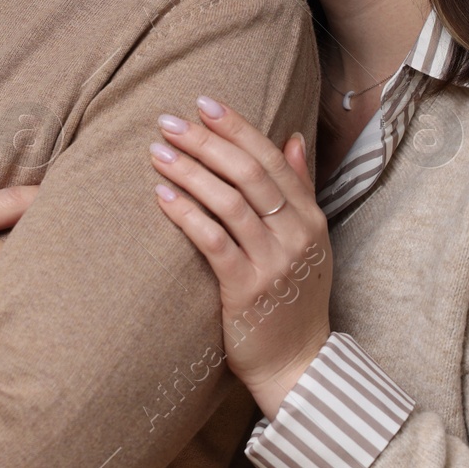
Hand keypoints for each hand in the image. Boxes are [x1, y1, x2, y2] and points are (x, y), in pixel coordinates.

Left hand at [150, 96, 332, 418]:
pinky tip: (163, 196)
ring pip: (229, 202)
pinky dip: (188, 214)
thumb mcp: (308, 241)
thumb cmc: (294, 298)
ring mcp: (273, 263)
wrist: (297, 363)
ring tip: (158, 152)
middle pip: (248, 174)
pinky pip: (214, 241)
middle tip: (169, 121)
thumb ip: (300, 189)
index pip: (272, 159)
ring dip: (191, 172)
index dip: (238, 128)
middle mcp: (295, 235)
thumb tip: (292, 137)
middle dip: (206, 142)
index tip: (205, 103)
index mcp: (310, 218)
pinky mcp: (246, 290)